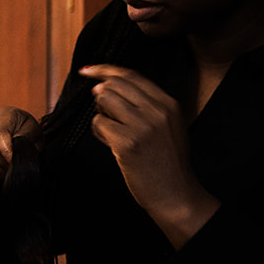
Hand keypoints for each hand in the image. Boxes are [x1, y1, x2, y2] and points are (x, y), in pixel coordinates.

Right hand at [0, 107, 41, 181]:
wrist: (25, 133)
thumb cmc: (30, 132)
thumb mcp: (33, 133)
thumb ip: (23, 141)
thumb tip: (9, 155)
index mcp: (3, 114)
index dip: (7, 151)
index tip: (13, 162)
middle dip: (2, 163)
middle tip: (12, 169)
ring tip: (4, 172)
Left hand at [80, 64, 219, 246]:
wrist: (175, 193)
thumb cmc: (166, 163)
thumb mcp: (167, 126)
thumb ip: (144, 106)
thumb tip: (105, 89)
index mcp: (168, 103)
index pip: (131, 75)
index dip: (105, 70)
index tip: (87, 70)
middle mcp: (157, 110)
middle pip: (114, 85)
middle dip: (101, 98)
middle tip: (108, 118)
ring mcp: (143, 125)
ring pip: (104, 101)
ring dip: (101, 115)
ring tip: (113, 133)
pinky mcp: (128, 142)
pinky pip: (99, 124)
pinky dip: (99, 133)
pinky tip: (111, 145)